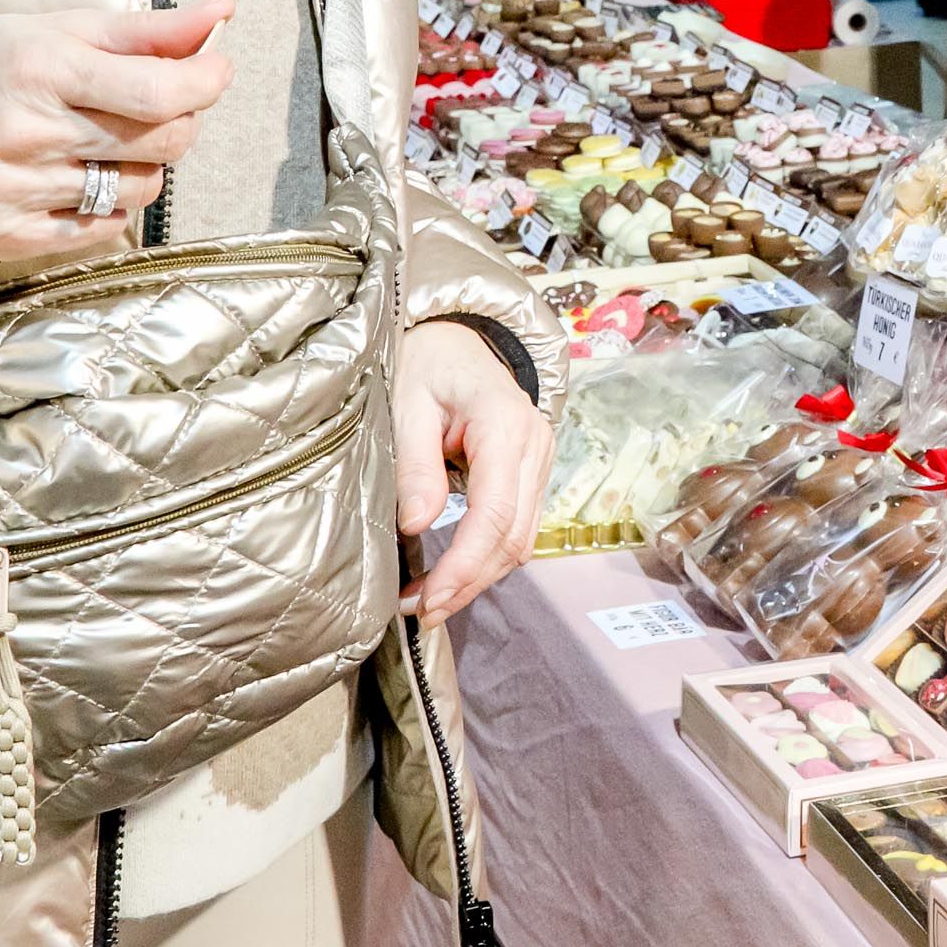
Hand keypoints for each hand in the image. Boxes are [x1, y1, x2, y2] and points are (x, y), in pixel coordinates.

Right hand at [0, 0, 232, 259]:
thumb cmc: (4, 63)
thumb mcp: (69, 29)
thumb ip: (152, 30)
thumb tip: (224, 11)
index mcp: (43, 69)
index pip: (157, 91)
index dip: (205, 82)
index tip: (217, 70)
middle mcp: (27, 132)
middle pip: (162, 142)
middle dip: (180, 120)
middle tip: (156, 105)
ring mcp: (16, 188)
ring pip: (142, 187)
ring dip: (143, 164)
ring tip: (103, 141)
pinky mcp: (9, 232)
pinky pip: (106, 226)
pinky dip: (110, 203)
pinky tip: (77, 175)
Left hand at [392, 316, 553, 618]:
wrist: (456, 335)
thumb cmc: (427, 361)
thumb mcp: (407, 402)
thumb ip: (415, 464)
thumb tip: (416, 525)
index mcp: (505, 424)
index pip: (495, 513)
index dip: (464, 565)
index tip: (428, 598)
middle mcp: (535, 445)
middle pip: (514, 536)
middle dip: (470, 581)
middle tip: (421, 611)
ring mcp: (539, 459)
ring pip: (522, 538)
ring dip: (479, 576)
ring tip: (431, 601)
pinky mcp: (531, 471)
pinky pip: (518, 525)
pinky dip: (488, 557)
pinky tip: (454, 573)